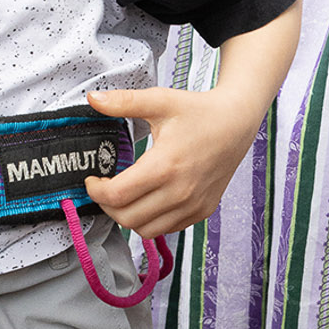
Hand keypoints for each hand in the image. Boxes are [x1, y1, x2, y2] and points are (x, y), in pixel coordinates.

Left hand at [82, 85, 264, 237]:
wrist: (236, 123)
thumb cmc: (198, 111)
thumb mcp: (160, 101)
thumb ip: (124, 101)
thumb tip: (92, 98)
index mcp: (165, 166)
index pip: (117, 196)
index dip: (96, 192)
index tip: (92, 181)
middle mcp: (180, 192)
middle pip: (127, 218)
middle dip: (107, 206)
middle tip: (104, 189)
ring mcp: (193, 205)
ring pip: (145, 230)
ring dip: (127, 217)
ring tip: (124, 197)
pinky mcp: (202, 211)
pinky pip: (167, 229)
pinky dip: (151, 221)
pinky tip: (147, 201)